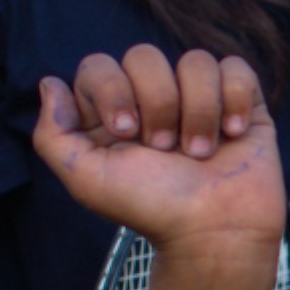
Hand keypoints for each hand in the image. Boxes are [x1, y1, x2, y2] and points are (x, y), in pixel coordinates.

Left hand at [35, 46, 287, 270]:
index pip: (99, 66)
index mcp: (112, 113)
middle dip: (157, 103)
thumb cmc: (151, 209)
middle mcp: (153, 99)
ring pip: (195, 61)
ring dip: (199, 110)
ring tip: (201, 152)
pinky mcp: (240, 102)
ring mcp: (198, 98)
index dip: (111, 90)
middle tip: (164, 149)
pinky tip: (232, 133)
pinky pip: (236, 68)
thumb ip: (54, 134)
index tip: (126, 132)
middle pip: (145, 55)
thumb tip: (50, 84)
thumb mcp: (86, 179)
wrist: (214, 233)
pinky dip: (236, 99)